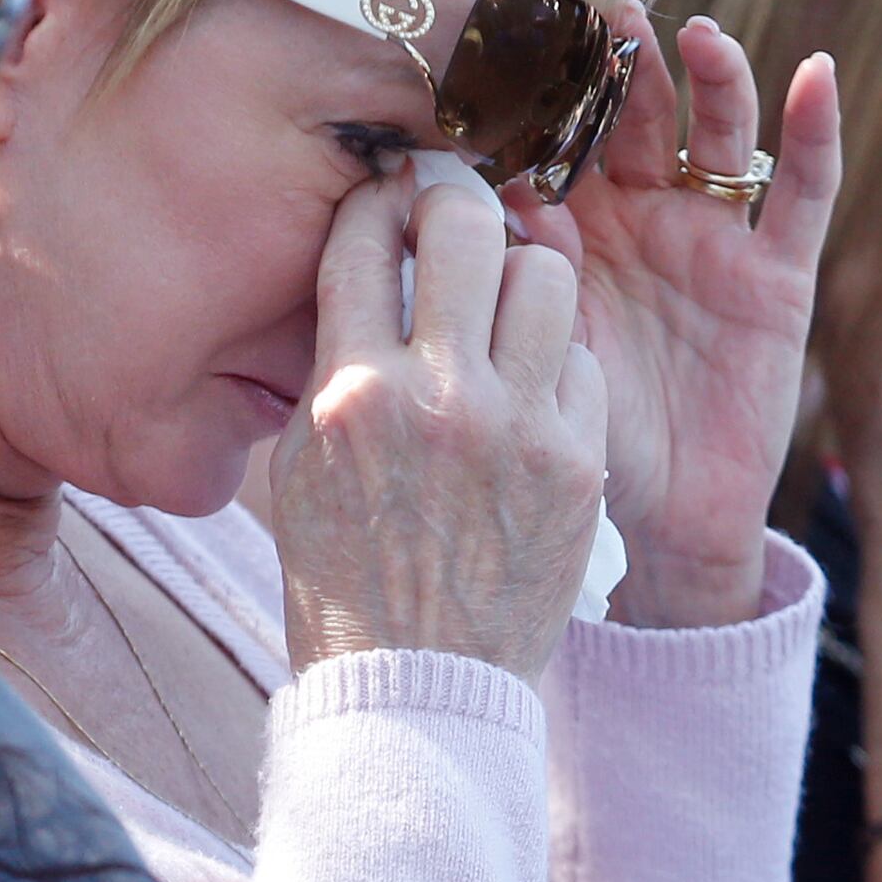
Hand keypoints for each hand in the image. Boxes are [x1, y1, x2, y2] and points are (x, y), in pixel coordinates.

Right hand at [272, 171, 608, 679]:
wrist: (418, 690)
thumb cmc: (343, 581)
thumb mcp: (301, 467)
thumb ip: (335, 364)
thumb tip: (366, 271)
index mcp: (349, 395)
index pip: (363, 241)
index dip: (378, 197)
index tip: (389, 191)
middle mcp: (436, 398)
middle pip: (467, 226)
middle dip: (457, 200)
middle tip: (454, 210)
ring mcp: (518, 429)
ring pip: (545, 276)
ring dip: (519, 274)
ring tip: (501, 302)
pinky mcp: (579, 465)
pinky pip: (580, 361)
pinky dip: (554, 359)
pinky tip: (531, 387)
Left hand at [539, 11, 839, 629]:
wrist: (659, 526)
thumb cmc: (579, 442)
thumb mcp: (540, 352)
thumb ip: (522, 277)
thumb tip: (489, 197)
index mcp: (571, 229)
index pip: (562, 137)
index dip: (550, 92)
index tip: (524, 43)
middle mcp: (643, 218)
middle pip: (639, 118)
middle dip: (625, 67)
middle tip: (604, 20)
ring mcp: (713, 238)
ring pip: (718, 135)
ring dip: (712, 79)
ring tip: (693, 36)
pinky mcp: (779, 272)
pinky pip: (803, 191)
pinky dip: (815, 131)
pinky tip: (816, 73)